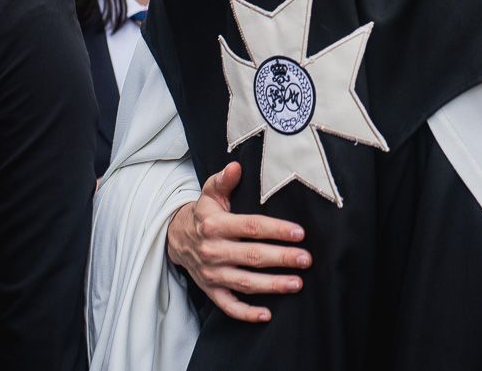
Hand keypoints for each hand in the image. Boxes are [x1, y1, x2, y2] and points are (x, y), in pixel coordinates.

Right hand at [166, 161, 311, 322]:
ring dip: (272, 285)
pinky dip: (247, 313)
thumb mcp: (210, 193)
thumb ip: (224, 180)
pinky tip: (268, 314)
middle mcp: (213, 251)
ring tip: (297, 283)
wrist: (175, 237)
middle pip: (253, 256)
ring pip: (246, 283)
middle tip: (306, 259)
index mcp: (215, 225)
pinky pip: (229, 306)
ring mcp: (212, 274)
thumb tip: (236, 166)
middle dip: (282, 258)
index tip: (299, 232)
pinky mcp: (211, 290)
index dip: (276, 230)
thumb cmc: (203, 213)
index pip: (251, 227)